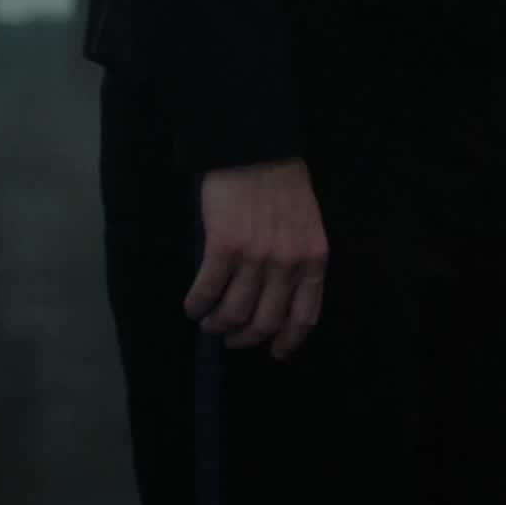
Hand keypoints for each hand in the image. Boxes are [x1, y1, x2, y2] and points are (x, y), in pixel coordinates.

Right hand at [189, 158, 328, 358]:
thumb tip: (280, 295)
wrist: (258, 152)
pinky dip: (196, 305)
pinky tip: (192, 306)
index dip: (287, 340)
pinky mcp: (224, 247)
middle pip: (265, 321)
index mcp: (314, 259)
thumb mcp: (308, 225)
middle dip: (245, 338)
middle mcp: (288, 263)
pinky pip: (207, 291)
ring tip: (208, 321)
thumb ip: (299, 259)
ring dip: (217, 324)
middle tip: (231, 336)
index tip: (275, 352)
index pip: (304, 315)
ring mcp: (256, 257)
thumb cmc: (283, 186)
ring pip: (234, 312)